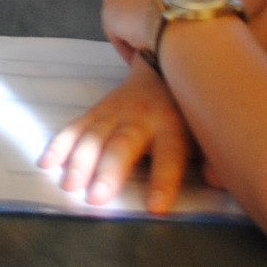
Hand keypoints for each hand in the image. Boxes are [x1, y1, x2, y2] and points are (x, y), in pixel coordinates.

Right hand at [40, 61, 200, 209]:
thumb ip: (214, 157)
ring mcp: (116, 111)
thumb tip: (218, 179)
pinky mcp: (98, 110)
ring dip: (80, 160)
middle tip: (96, 197)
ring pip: (94, 136)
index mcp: (173, 125)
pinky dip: (60, 144)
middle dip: (109, 171)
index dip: (164, 180)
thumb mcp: (207, 128)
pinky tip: (48, 162)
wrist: (167, 58)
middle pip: (123, 145)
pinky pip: (76, 127)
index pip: (170, 155)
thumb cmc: (188, 105)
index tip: (156, 208)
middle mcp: (142, 117)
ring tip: (69, 184)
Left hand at [97, 0, 266, 60]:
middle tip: (168, 40)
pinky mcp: (111, 5)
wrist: (186, 20)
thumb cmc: (216, 10)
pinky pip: (116, 28)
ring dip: (141, 28)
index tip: (185, 26)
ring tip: (154, 52)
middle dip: (159, 14)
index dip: (181, 7)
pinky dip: (127, 44)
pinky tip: (141, 59)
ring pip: (132, 10)